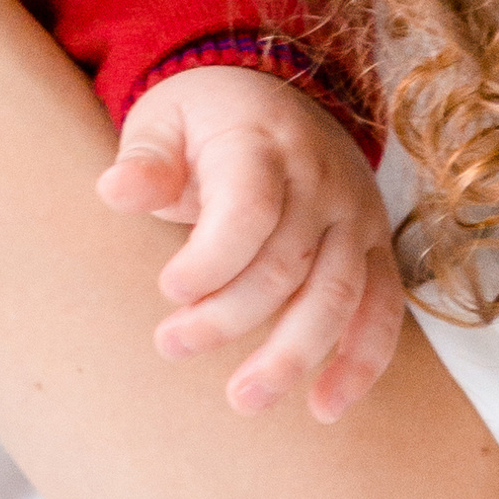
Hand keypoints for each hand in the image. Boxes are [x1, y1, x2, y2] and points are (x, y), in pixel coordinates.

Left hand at [97, 65, 402, 424]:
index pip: (250, 210)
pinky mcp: (374, 245)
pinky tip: (325, 406)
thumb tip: (116, 192)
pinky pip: (382, 309)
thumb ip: (145, 161)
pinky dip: (361, 362)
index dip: (211, 261)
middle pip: (287, 264)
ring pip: (336, 296)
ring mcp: (355, 213)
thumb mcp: (162, 122)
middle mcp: (320, 179)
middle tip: (171, 344)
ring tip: (244, 398)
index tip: (168, 291)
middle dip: (228, 317)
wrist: (272, 92)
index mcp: (263, 143)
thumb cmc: (203, 118)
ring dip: (292, 356)